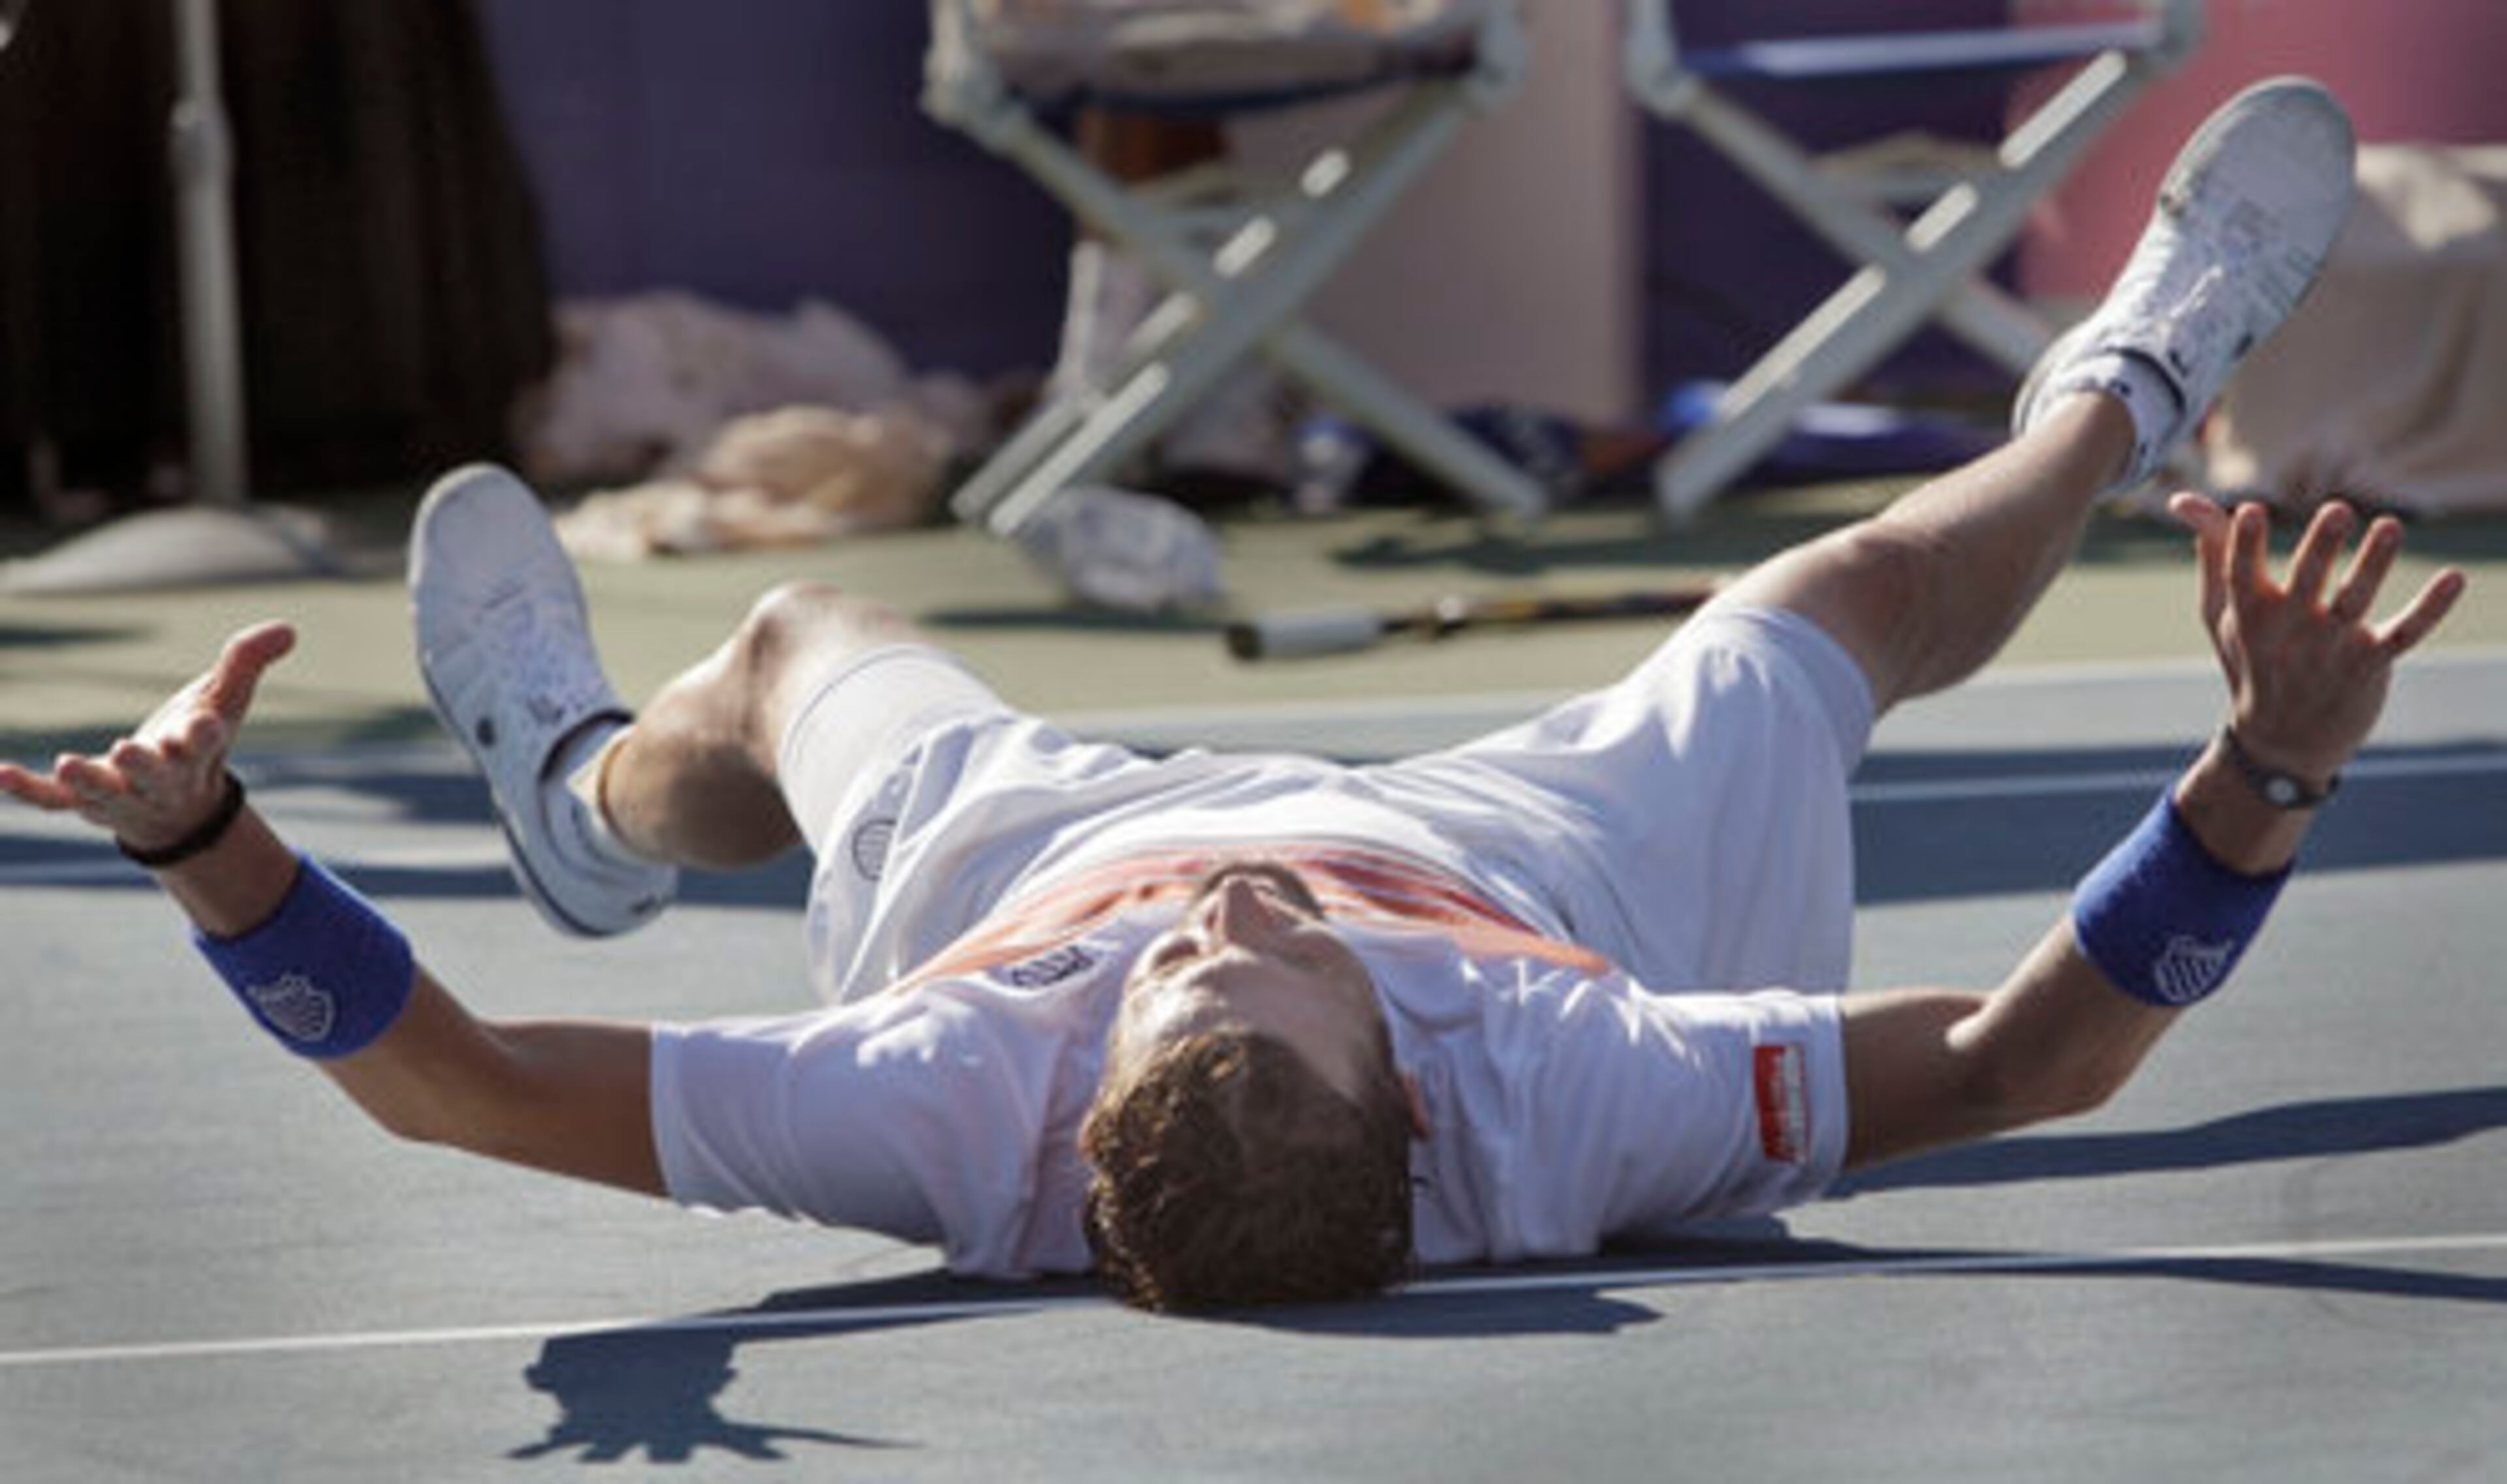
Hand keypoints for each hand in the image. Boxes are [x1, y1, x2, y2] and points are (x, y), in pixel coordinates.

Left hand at [0, 622, 295, 852]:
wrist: (178, 815)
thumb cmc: (197, 746)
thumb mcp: (224, 702)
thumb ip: (247, 663)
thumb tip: (288, 628)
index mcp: (198, 753)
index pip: (205, 743)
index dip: (202, 735)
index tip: (201, 725)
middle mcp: (161, 780)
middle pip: (155, 775)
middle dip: (145, 766)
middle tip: (131, 751)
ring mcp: (121, 794)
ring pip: (104, 792)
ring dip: (87, 781)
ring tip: (68, 763)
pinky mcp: (84, 802)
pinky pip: (54, 801)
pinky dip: (30, 791)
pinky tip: (0, 773)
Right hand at [2169, 495, 2464, 782]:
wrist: (2283, 742)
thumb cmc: (2252, 662)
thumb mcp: (2222, 614)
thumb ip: (2213, 554)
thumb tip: (2186, 502)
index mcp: (2250, 614)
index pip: (2242, 574)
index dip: (2244, 544)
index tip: (2250, 512)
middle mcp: (2290, 629)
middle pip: (2306, 581)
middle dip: (2321, 546)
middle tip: (2338, 510)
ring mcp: (2331, 647)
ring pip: (2355, 600)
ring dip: (2373, 564)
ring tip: (2390, 527)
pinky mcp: (2370, 663)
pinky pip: (2404, 632)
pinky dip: (2430, 608)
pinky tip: (2454, 579)